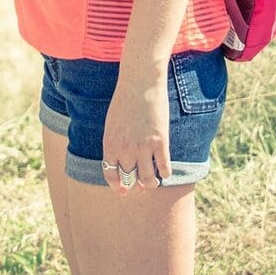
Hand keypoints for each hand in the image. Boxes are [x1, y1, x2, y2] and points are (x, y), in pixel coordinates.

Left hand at [100, 70, 170, 194]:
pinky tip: (165, 171)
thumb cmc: (125, 100)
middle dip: (135, 186)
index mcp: (110, 145)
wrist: (140, 83)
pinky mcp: (160, 142)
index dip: (118, 186)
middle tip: (141, 186)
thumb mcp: (112, 124)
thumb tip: (122, 161)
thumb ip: (115, 143)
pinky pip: (164, 167)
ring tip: (153, 181)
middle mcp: (125, 150)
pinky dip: (165, 173)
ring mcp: (143, 147)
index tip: (124, 191)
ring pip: (147, 179)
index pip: (111, 175)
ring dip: (150, 183)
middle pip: (130, 179)